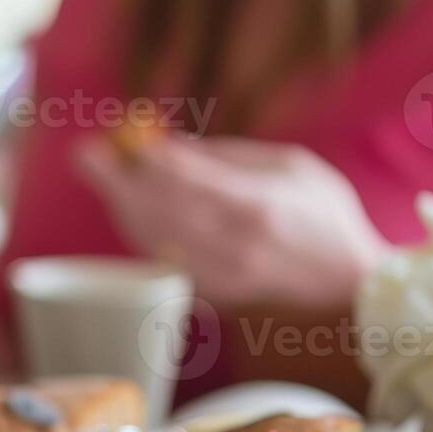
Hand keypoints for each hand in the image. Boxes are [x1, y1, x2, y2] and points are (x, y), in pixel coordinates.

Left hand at [75, 136, 388, 307]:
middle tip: (85, 153)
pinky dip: (140, 230)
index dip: (147, 158)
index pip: (188, 180)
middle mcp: (234, 243)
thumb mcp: (290, 167)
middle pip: (157, 209)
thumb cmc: (321, 214)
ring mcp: (219, 274)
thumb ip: (228, 157)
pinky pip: (161, 259)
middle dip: (115, 179)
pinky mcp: (211, 294)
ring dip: (120, 203)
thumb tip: (168, 143)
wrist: (347, 284)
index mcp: (257, 205)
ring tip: (103, 172)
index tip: (116, 137)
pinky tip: (131, 207)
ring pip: (150, 237)